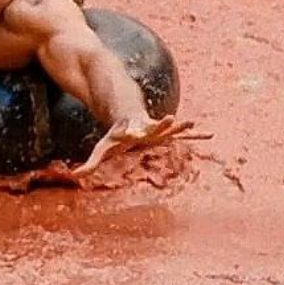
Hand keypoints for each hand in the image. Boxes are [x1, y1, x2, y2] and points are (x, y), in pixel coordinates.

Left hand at [70, 114, 203, 178]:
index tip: (133, 132)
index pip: (130, 130)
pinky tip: (209, 134)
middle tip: (170, 118)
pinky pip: (183, 133)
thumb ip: (92, 162)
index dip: (132, 131)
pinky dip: (195, 135)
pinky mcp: (167, 130)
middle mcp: (146, 127)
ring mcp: (158, 127)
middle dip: (162, 123)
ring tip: (193, 123)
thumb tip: (75, 176)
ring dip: (182, 126)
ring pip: (171, 127)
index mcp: (131, 130)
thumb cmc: (116, 133)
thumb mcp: (103, 147)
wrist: (127, 108)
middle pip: (154, 125)